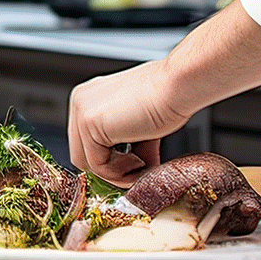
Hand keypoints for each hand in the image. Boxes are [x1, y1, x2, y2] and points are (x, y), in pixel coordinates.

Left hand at [67, 59, 191, 183]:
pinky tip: (141, 163)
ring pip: (88, 163)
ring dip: (118, 173)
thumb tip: (129, 170)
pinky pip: (98, 165)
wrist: (179, 86)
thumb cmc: (168, 97)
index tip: (135, 167)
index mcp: (91, 96)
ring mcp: (82, 111)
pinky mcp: (89, 124)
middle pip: (83, 155)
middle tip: (139, 170)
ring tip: (143, 166)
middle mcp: (81, 101)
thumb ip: (127, 144)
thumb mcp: (139, 123)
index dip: (112, 160)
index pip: (87, 143)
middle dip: (112, 168)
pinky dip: (120, 173)